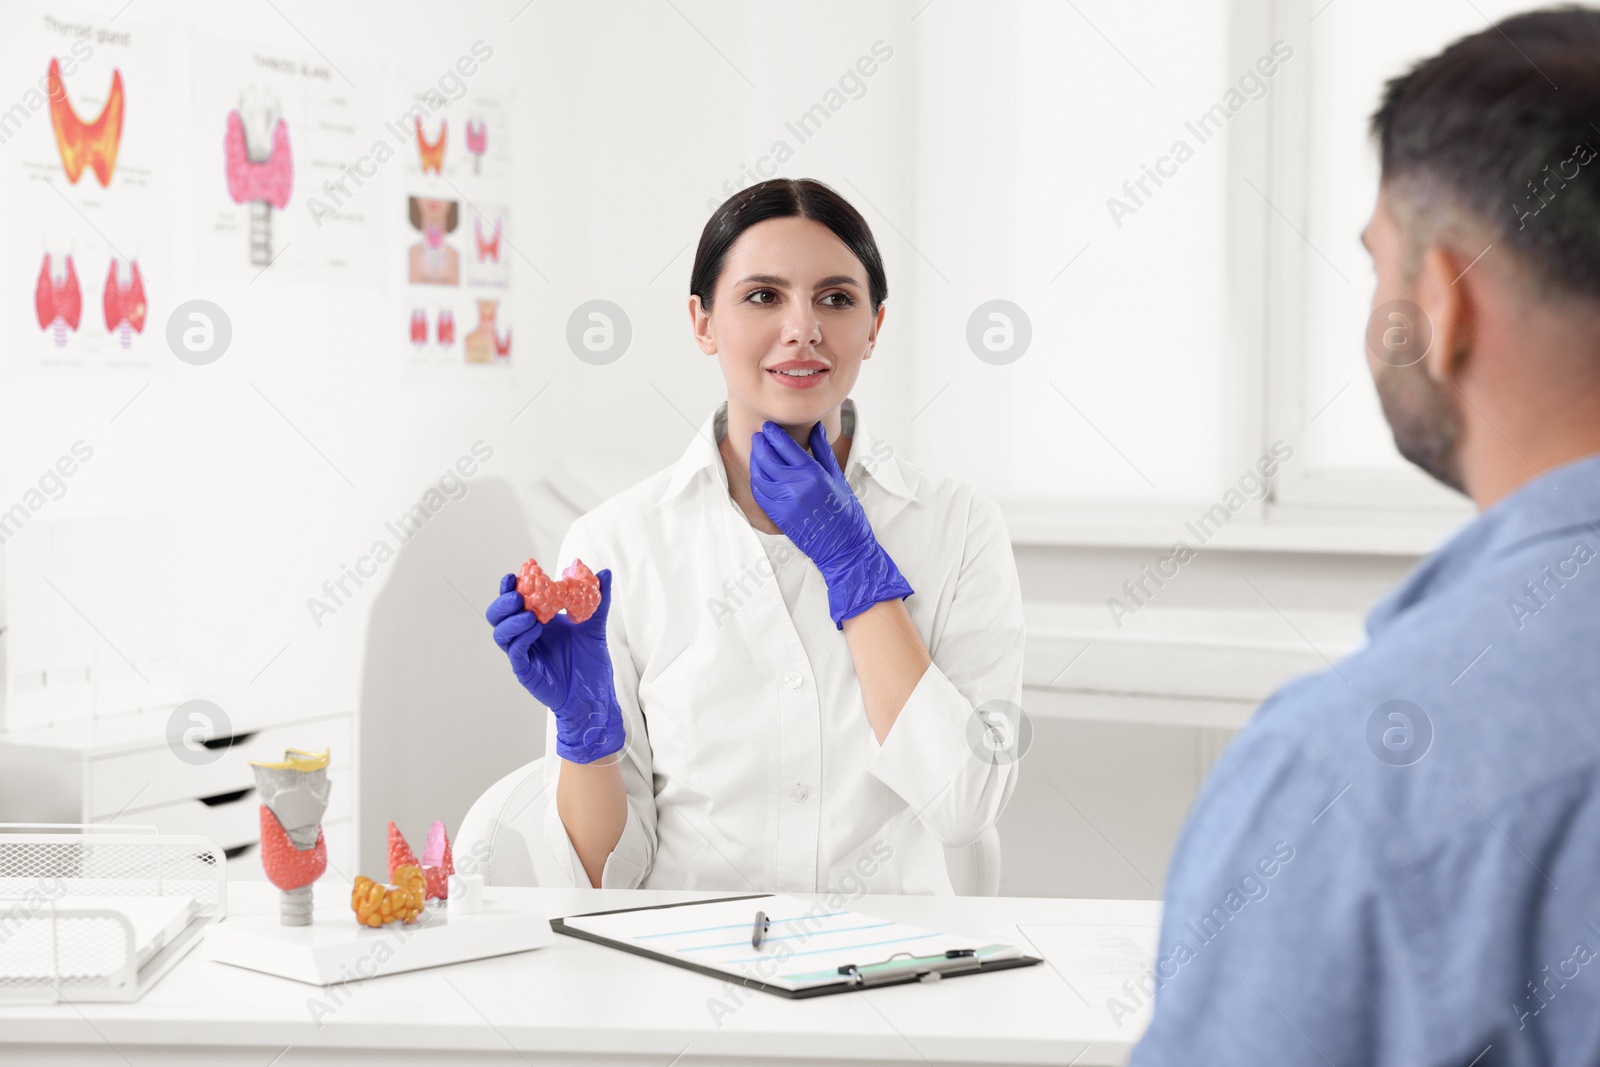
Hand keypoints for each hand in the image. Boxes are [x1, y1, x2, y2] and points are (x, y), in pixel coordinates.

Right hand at [486, 569, 624, 762]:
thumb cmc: (589, 662)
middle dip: (502, 603)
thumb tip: (603, 573)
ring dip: (511, 620)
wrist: (593, 694)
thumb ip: (598, 600)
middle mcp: (526, 636)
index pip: (514, 602)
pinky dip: (521, 638)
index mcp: (537, 621)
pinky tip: (535, 629)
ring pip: (501, 634)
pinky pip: (515, 652)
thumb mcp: (595, 626)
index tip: (514, 575)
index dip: (510, 588)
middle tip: (517, 596)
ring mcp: (524, 653)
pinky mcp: (525, 670)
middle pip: (498, 616)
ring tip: (530, 614)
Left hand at [749, 420, 912, 627]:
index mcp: (812, 473)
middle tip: (759, 437)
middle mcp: (796, 485)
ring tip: (757, 452)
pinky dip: (756, 480)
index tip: (768, 427)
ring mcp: (784, 502)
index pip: (785, 446)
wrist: (843, 545)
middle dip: (761, 444)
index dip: (773, 434)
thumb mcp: (837, 476)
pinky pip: (760, 494)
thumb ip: (822, 450)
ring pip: (760, 475)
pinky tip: (759, 473)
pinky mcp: (778, 516)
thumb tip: (816, 427)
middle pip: (768, 458)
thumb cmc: (845, 510)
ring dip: (756, 461)